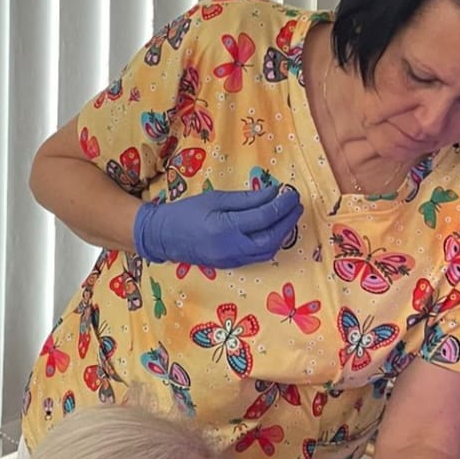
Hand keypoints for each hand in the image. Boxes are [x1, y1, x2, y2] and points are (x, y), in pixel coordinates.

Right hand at [133, 183, 301, 268]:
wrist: (163, 237)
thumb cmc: (186, 213)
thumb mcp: (215, 199)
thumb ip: (246, 199)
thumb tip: (273, 193)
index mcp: (225, 228)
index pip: (263, 217)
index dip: (282, 205)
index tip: (291, 192)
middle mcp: (231, 248)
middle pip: (271, 238)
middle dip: (288, 221)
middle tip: (296, 204)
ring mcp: (232, 260)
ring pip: (267, 250)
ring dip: (283, 233)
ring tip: (289, 215)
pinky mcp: (231, 265)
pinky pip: (258, 256)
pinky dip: (271, 242)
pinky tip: (275, 229)